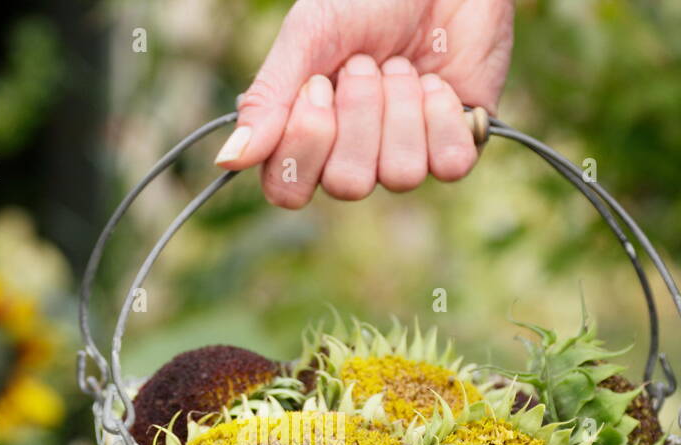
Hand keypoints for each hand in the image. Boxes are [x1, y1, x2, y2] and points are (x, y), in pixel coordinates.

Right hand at [215, 0, 514, 207]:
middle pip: (348, 185)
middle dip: (361, 115)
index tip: (319, 84)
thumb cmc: (368, 0)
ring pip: (400, 175)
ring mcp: (402, 157)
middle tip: (365, 65)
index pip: (288, 189)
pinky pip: (448, 165)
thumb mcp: (308, 36)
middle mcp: (350, 157)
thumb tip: (228, 160)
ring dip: (402, 108)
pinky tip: (438, 83)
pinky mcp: (452, 150)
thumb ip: (269, 97)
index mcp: (304, 137)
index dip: (306, 143)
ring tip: (401, 66)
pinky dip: (442, 115)